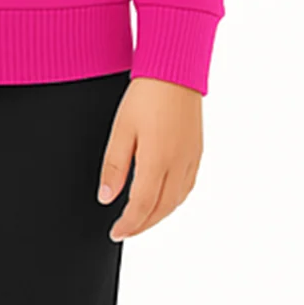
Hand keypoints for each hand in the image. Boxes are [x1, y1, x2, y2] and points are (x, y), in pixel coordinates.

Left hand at [98, 76, 203, 240]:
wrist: (175, 71)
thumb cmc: (145, 95)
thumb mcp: (121, 130)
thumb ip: (114, 166)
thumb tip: (106, 198)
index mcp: (157, 161)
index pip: (142, 206)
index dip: (128, 224)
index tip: (115, 233)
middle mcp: (178, 164)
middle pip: (161, 209)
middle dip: (142, 225)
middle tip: (125, 231)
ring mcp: (191, 159)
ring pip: (177, 201)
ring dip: (158, 215)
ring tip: (141, 220)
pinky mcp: (197, 151)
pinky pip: (187, 186)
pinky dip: (174, 201)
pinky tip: (163, 199)